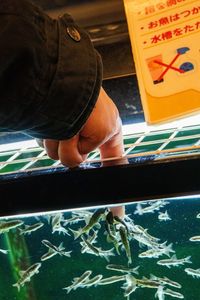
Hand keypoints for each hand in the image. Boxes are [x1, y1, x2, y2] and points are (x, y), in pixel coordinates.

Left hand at [43, 87, 126, 216]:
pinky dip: (48, 136)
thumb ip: (86, 153)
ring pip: (59, 156)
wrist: (70, 80)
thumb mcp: (103, 132)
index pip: (114, 168)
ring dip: (60, 141)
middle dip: (72, 150)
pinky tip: (51, 123)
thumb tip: (68, 162)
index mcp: (106, 136)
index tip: (116, 212)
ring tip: (65, 123)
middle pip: (76, 162)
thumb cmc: (94, 102)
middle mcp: (86, 138)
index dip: (114, 191)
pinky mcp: (50, 130)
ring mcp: (67, 134)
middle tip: (74, 133)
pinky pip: (47, 145)